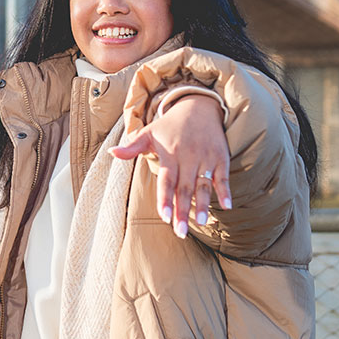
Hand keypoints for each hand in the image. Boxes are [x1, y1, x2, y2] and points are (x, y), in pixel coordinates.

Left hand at [112, 95, 230, 238]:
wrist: (198, 106)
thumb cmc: (170, 125)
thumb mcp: (149, 132)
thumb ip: (131, 147)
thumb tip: (111, 153)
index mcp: (170, 153)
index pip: (167, 180)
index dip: (165, 198)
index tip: (164, 217)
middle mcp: (188, 156)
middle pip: (184, 188)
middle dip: (182, 210)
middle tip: (180, 232)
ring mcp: (206, 158)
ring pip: (204, 185)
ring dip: (203, 205)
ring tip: (200, 223)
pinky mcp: (221, 158)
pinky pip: (223, 177)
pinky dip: (226, 191)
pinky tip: (227, 207)